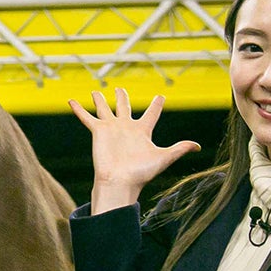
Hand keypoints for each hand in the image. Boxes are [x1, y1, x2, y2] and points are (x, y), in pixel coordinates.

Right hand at [67, 91, 199, 212]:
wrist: (120, 181)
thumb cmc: (141, 173)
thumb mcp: (164, 158)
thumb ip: (180, 149)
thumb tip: (199, 146)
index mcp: (142, 131)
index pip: (151, 114)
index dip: (156, 104)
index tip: (161, 96)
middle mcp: (126, 128)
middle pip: (124, 107)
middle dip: (122, 98)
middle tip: (120, 89)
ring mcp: (111, 129)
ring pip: (105, 109)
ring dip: (100, 100)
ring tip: (95, 91)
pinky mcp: (98, 132)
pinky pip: (87, 117)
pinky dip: (79, 109)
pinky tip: (71, 100)